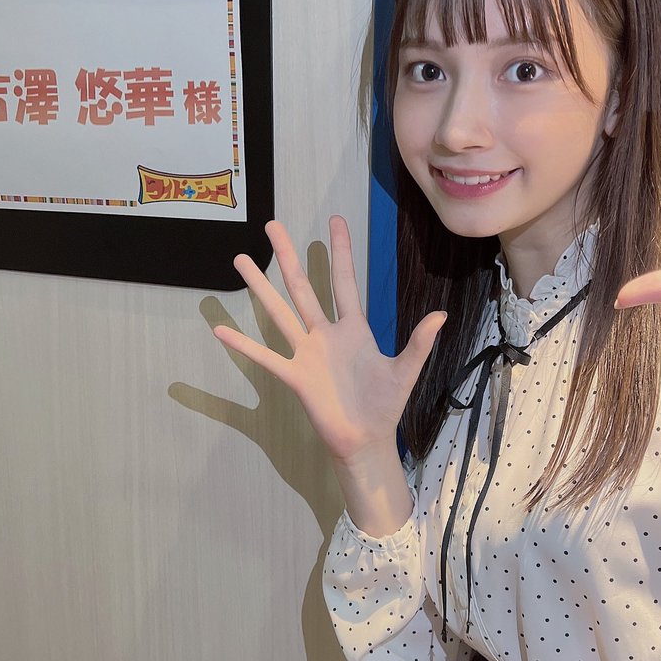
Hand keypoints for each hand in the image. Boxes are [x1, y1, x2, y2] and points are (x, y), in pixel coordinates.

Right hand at [213, 217, 445, 465]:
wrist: (366, 440)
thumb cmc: (385, 405)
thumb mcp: (405, 371)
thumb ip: (419, 342)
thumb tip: (441, 314)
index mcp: (353, 328)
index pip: (343, 281)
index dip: (340, 251)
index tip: (334, 221)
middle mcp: (325, 334)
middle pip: (303, 286)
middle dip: (287, 255)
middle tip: (272, 224)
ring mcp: (307, 353)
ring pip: (279, 312)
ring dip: (260, 287)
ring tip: (240, 259)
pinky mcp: (295, 376)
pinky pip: (265, 357)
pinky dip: (243, 345)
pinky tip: (220, 330)